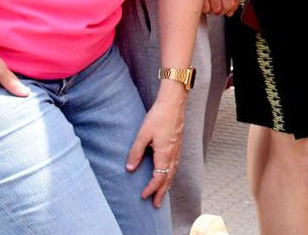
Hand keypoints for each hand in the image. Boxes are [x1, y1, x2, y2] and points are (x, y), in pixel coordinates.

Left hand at [126, 88, 185, 207]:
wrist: (174, 102)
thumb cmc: (159, 116)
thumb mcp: (143, 134)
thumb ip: (136, 152)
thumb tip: (129, 168)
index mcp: (165, 153)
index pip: (159, 177)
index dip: (151, 188)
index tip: (143, 196)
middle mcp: (173, 153)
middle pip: (168, 178)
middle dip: (161, 192)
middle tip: (156, 204)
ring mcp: (177, 148)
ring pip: (173, 171)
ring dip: (167, 184)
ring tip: (162, 192)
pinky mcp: (178, 143)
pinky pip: (175, 164)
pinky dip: (171, 173)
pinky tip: (168, 172)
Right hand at [203, 0, 241, 15]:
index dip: (235, 4)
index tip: (232, 8)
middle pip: (227, 4)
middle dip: (225, 10)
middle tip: (221, 10)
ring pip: (216, 8)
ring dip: (215, 11)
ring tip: (212, 9)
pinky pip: (204, 7)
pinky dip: (205, 9)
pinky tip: (204, 6)